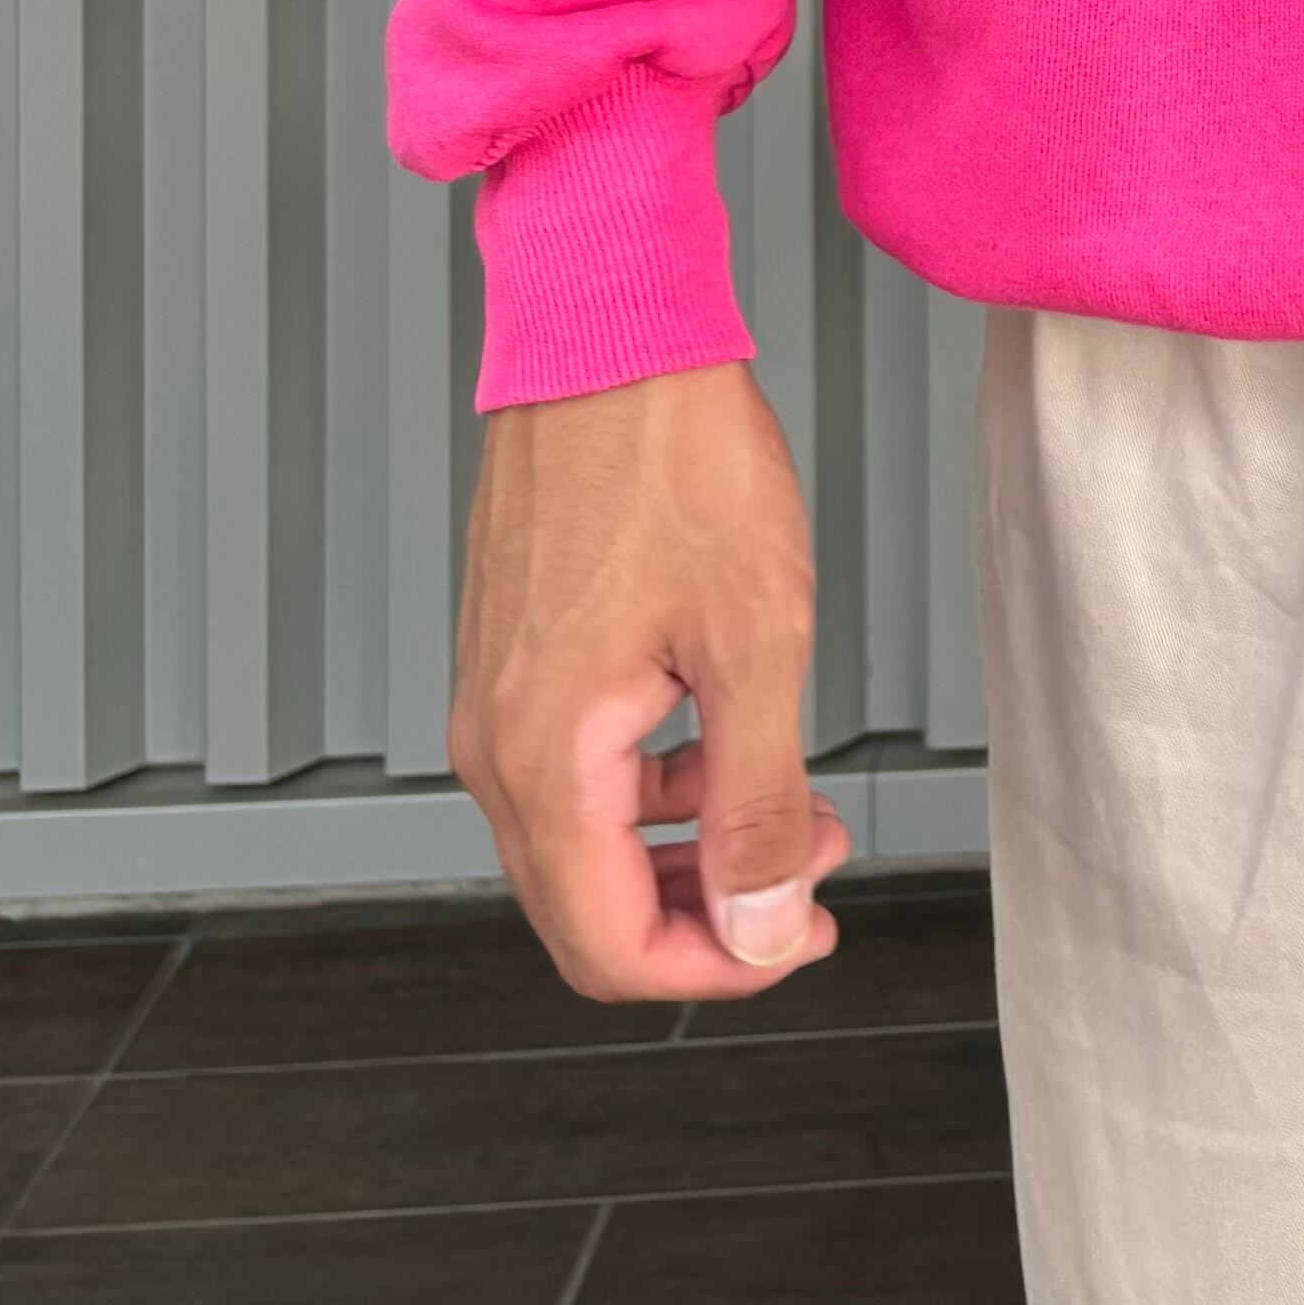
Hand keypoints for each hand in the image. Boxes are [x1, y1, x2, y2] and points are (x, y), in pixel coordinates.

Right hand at [452, 358, 848, 1003]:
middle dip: (711, 912)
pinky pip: (577, 774)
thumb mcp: (756, 641)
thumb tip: (760, 927)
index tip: (801, 935)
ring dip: (692, 850)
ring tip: (797, 807)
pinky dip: (659, 789)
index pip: (607, 946)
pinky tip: (732, 746)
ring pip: (585, 844)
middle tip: (811, 873)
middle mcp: (492, 745)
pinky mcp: (515, 661)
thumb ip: (757, 801)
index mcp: (539, 758)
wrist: (610, 335)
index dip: (716, 969)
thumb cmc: (675, 458)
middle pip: (586, 911)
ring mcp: (495, 700)